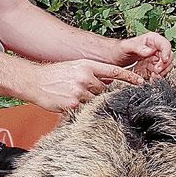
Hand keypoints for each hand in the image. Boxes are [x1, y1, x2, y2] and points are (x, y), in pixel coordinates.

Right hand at [25, 60, 143, 111]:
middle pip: (105, 91)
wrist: (34, 81)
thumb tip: (109, 82)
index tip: (141, 83)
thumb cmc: (54, 75)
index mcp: (87, 66)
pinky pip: (83, 110)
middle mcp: (85, 77)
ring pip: (95, 102)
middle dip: (101, 94)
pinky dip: (80, 109)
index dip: (130, 77)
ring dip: (89, 103)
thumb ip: (93, 74)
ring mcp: (79, 92)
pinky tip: (69, 104)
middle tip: (90, 95)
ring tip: (74, 98)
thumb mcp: (75, 67)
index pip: (114, 72)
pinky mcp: (72, 105)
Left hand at [113, 32, 172, 77]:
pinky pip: (159, 73)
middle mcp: (155, 49)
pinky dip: (157, 77)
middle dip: (164, 65)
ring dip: (161, 72)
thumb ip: (138, 47)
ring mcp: (154, 59)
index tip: (164, 60)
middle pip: (168, 57)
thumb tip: (150, 50)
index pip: (165, 44)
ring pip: (166, 66)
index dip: (167, 52)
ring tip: (152, 76)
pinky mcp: (152, 68)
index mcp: (152, 40)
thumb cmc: (118, 49)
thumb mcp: (126, 47)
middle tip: (156, 70)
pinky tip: (150, 78)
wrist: (112, 59)